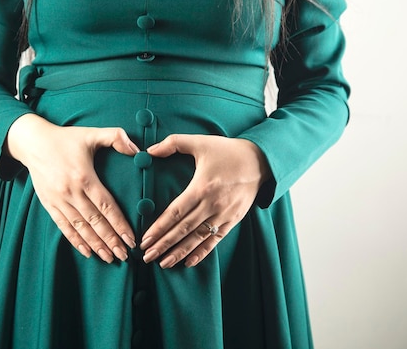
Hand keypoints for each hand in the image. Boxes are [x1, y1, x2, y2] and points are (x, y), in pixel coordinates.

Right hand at [5, 114, 139, 262]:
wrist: (32, 142)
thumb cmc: (65, 138)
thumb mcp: (91, 133)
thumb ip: (115, 137)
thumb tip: (138, 149)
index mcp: (84, 177)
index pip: (105, 206)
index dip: (119, 224)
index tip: (131, 239)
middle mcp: (70, 192)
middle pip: (94, 222)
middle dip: (111, 240)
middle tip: (125, 255)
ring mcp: (58, 200)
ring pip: (80, 228)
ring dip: (96, 245)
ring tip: (109, 258)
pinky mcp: (49, 204)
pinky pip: (63, 227)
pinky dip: (75, 241)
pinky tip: (87, 252)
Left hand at [139, 135, 270, 268]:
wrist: (261, 161)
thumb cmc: (227, 151)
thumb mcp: (200, 142)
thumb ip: (172, 143)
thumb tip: (148, 151)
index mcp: (202, 187)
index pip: (175, 212)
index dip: (159, 228)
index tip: (145, 239)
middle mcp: (213, 204)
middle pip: (183, 229)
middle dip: (163, 244)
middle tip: (146, 256)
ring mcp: (224, 215)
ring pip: (198, 238)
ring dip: (179, 252)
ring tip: (163, 263)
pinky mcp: (234, 220)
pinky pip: (215, 240)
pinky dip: (202, 252)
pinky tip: (188, 262)